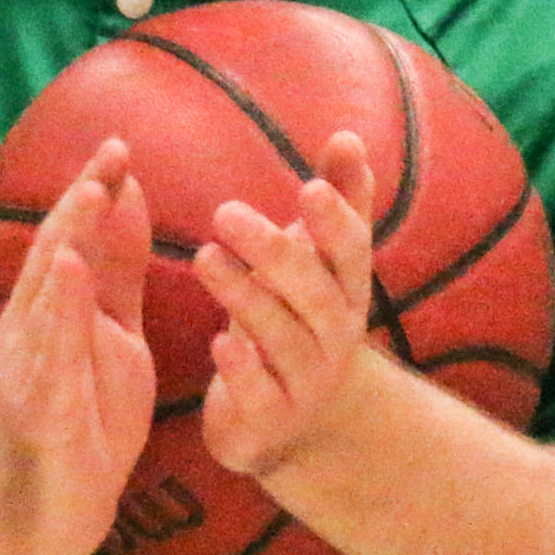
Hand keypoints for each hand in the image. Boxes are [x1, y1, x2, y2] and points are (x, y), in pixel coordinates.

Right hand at [0, 138, 156, 554]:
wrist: (54, 508)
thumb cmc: (86, 419)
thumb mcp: (116, 335)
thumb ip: (118, 273)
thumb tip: (126, 202)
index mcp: (58, 308)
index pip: (76, 237)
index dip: (96, 191)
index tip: (122, 147)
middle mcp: (36, 324)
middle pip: (57, 248)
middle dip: (84, 198)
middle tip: (113, 151)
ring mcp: (34, 359)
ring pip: (50, 288)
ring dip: (71, 237)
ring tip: (94, 191)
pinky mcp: (42, 397)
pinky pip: (52, 344)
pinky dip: (60, 303)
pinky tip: (69, 269)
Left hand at [193, 130, 377, 478]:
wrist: (292, 418)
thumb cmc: (300, 316)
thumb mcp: (318, 261)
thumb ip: (335, 200)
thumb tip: (348, 135)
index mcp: (345, 291)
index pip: (350, 252)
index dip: (334, 221)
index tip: (309, 186)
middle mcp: (335, 336)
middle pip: (315, 293)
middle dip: (275, 252)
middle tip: (224, 211)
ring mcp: (306, 381)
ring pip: (283, 339)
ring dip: (246, 297)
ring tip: (204, 257)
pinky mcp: (270, 419)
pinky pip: (261, 395)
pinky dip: (242, 370)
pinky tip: (218, 343)